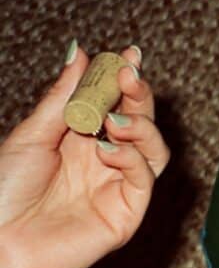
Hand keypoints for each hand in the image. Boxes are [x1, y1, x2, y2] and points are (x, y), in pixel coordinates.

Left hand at [0, 44, 168, 267]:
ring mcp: (118, 188)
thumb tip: (80, 53)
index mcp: (82, 139)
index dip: (124, 78)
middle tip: (129, 75)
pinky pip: (144, 180)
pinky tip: (107, 151)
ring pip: (155, 150)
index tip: (128, 54)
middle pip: (141, 122)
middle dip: (139, 96)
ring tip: (115, 120)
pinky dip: (132, 160)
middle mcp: (105, 161)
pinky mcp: (126, 214)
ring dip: (142, 127)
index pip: (115, 103)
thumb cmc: (6, 193)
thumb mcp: (32, 135)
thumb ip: (62, 97)